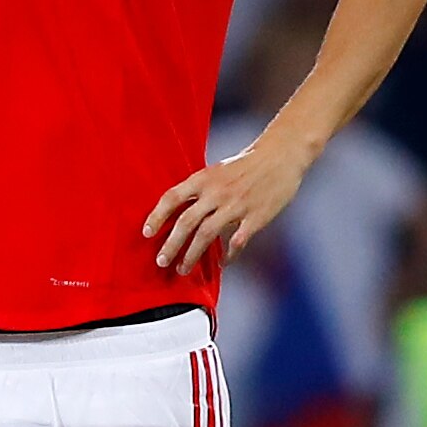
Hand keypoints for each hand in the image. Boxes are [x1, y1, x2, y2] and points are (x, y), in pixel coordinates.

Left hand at [145, 134, 311, 273]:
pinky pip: (236, 241)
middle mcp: (217, 192)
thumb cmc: (246, 164)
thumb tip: (178, 209)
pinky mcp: (255, 217)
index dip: (157, 216)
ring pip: (207, 235)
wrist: (280, 157)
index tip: (146, 233)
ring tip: (183, 269)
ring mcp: (236, 205)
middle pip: (186, 222)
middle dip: (171, 245)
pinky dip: (227, 256)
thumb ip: (200, 189)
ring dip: (192, 255)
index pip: (172, 197)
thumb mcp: (217, 170)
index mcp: (204, 178)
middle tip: (161, 261)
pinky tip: (222, 264)